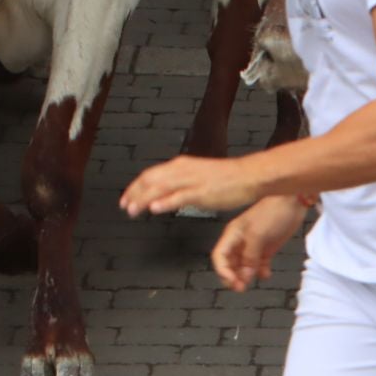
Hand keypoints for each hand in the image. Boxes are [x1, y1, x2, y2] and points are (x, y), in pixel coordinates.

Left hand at [121, 156, 261, 217]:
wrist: (251, 176)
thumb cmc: (231, 178)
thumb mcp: (201, 176)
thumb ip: (184, 183)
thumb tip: (169, 194)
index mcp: (182, 165)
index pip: (151, 174)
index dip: (136, 186)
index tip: (127, 197)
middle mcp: (183, 170)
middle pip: (150, 180)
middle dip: (134, 193)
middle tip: (125, 206)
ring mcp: (192, 181)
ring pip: (160, 188)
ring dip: (143, 200)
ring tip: (133, 210)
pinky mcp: (202, 192)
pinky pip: (179, 197)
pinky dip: (165, 202)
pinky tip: (155, 209)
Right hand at [211, 195, 307, 291]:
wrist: (293, 202)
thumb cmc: (273, 211)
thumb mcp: (257, 234)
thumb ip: (250, 256)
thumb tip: (245, 275)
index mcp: (233, 235)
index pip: (219, 256)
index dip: (222, 271)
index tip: (232, 282)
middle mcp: (240, 241)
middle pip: (230, 264)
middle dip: (233, 277)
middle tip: (241, 287)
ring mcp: (253, 245)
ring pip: (244, 266)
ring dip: (245, 276)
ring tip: (250, 284)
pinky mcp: (266, 248)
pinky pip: (259, 264)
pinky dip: (260, 272)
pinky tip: (266, 275)